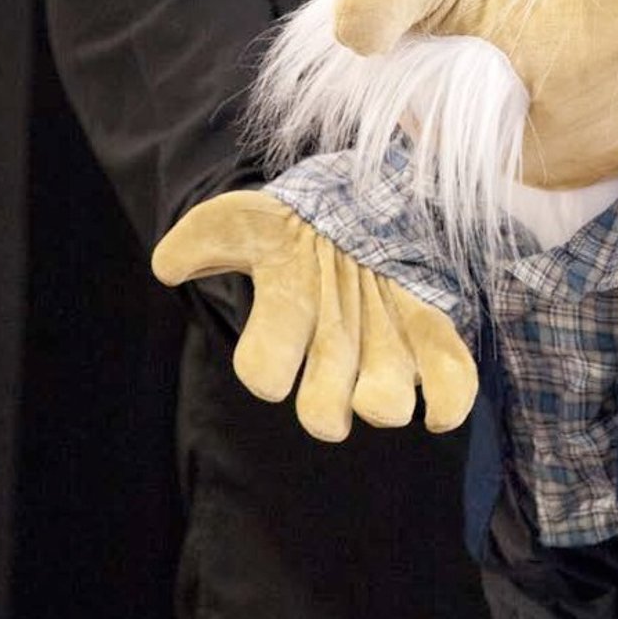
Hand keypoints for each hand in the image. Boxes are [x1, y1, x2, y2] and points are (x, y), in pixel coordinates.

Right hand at [152, 190, 477, 439]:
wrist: (358, 205)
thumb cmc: (296, 224)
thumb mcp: (248, 219)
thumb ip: (205, 235)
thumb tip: (167, 266)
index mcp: (286, 326)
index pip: (264, 372)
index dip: (265, 368)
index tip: (269, 356)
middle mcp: (335, 350)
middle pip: (324, 413)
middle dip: (326, 408)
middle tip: (337, 379)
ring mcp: (386, 345)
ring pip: (385, 403)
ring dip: (384, 400)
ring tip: (383, 384)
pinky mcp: (433, 330)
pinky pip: (450, 381)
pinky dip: (449, 400)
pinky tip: (439, 407)